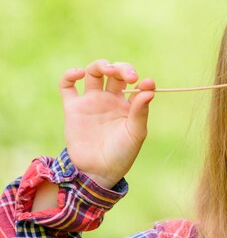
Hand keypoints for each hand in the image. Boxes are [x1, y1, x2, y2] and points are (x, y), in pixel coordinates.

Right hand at [59, 60, 154, 188]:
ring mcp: (92, 102)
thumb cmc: (122, 154)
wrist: (98, 171)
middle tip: (128, 76)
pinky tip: (79, 74)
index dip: (140, 80)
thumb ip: (141, 111)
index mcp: (128, 104)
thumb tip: (149, 89)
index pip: (135, 83)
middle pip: (115, 73)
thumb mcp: (136, 133)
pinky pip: (67, 86)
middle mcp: (110, 99)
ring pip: (94, 73)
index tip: (146, 83)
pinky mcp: (73, 108)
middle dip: (122, 68)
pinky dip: (70, 75)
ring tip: (108, 70)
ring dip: (101, 65)